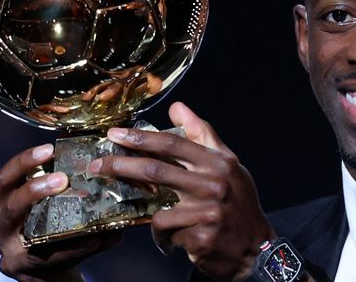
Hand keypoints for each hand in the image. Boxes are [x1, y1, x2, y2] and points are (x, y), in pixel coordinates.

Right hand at [0, 144, 121, 280]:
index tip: (49, 149)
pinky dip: (75, 247)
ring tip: (84, 213)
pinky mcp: (24, 269)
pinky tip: (95, 238)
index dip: (24, 162)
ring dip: (59, 223)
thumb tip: (109, 165)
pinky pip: (51, 256)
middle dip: (35, 188)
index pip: (5, 177)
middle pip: (10, 203)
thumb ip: (72, 186)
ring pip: (26, 231)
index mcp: (3, 202)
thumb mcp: (53, 205)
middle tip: (63, 178)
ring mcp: (9, 250)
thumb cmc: (53, 230)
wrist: (52, 273)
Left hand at [88, 102, 275, 280]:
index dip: (141, 138)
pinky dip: (165, 238)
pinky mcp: (201, 237)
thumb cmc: (239, 204)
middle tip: (97, 165)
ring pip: (158, 210)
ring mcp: (208, 212)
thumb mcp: (229, 166)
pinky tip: (174, 240)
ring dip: (151, 217)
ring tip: (159, 221)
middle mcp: (214, 184)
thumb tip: (177, 108)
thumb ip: (203, 136)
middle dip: (121, 166)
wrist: (258, 248)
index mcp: (219, 163)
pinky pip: (167, 234)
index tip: (115, 135)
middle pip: (156, 170)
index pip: (174, 144)